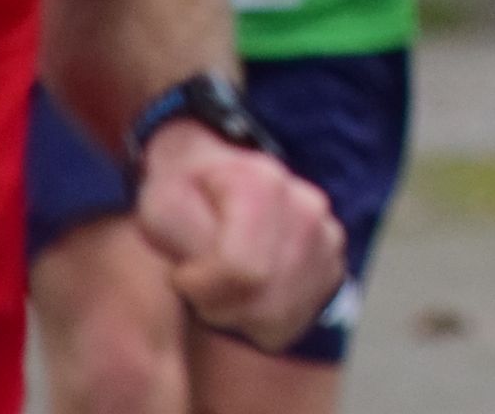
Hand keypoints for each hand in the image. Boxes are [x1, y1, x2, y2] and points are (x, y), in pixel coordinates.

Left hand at [133, 120, 345, 351]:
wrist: (209, 173)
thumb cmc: (181, 193)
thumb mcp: (161, 206)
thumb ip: (185, 236)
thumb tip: (214, 273)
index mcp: (264, 185)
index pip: (243, 272)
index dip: (201, 286)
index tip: (184, 271)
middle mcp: (308, 206)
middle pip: (266, 302)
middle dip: (220, 307)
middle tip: (200, 284)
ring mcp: (327, 235)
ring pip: (284, 317)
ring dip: (242, 316)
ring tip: (222, 287)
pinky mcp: (333, 263)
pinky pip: (300, 318)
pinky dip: (267, 320)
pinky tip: (247, 293)